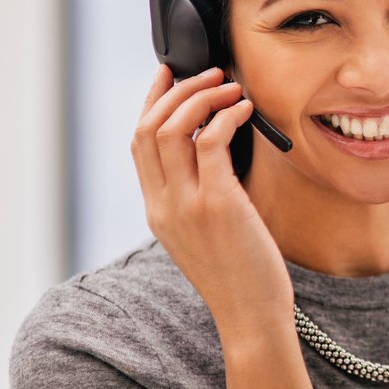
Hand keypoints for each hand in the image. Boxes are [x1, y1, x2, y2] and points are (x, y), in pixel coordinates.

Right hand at [131, 65, 293, 338]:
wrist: (251, 315)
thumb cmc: (242, 274)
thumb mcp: (208, 232)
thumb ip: (202, 195)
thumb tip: (219, 150)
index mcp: (157, 210)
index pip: (138, 144)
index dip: (152, 103)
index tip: (171, 76)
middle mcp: (163, 204)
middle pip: (148, 128)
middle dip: (177, 91)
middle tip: (209, 73)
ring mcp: (186, 204)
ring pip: (172, 129)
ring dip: (202, 97)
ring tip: (230, 86)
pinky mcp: (218, 204)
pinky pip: (211, 141)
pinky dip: (226, 116)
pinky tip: (245, 110)